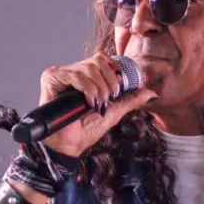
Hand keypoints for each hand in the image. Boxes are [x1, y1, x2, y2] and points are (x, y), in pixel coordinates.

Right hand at [40, 51, 156, 156]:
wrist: (70, 144)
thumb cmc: (87, 129)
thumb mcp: (114, 111)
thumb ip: (131, 99)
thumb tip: (151, 93)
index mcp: (87, 76)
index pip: (104, 59)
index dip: (114, 71)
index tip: (118, 89)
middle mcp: (74, 71)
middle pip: (99, 60)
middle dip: (109, 81)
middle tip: (107, 99)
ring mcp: (62, 73)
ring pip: (89, 67)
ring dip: (99, 88)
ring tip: (97, 104)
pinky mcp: (52, 78)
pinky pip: (75, 74)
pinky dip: (87, 88)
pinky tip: (88, 101)